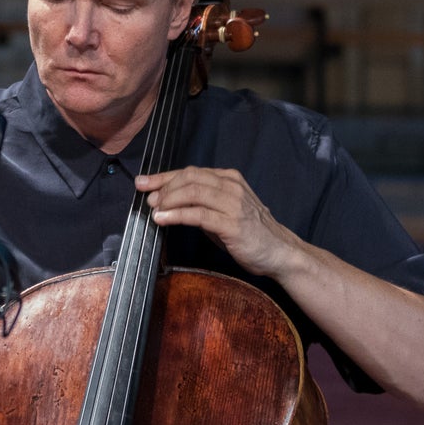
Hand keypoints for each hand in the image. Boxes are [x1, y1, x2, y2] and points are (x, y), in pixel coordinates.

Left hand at [134, 167, 298, 278]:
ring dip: (168, 199)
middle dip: (163, 186)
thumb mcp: (223, 211)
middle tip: (147, 197)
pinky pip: (198, 214)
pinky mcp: (232, 223)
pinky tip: (162, 219)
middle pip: (189, 178)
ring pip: (192, 192)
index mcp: (229, 179)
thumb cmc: (250, 233)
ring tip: (153, 208)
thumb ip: (200, 203)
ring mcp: (233, 204)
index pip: (191, 172)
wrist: (279, 252)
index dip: (164, 177)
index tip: (144, 182)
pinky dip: (176, 215)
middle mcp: (231, 187)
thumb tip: (167, 202)